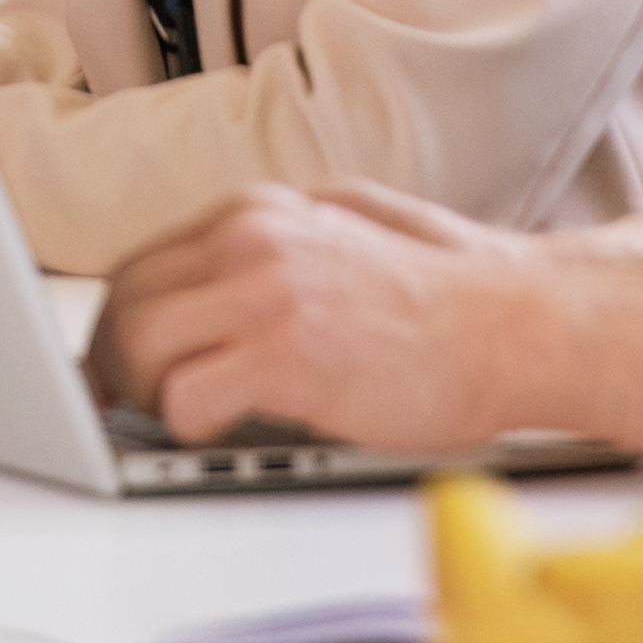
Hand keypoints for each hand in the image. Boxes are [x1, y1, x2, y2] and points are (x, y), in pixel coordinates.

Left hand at [90, 183, 543, 450]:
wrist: (525, 324)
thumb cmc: (456, 293)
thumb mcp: (351, 225)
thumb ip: (282, 238)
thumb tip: (222, 272)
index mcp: (260, 210)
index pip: (145, 263)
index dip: (123, 322)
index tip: (120, 363)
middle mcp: (251, 238)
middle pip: (126, 301)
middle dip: (117, 360)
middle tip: (130, 404)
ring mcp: (264, 292)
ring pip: (138, 345)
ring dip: (143, 393)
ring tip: (176, 420)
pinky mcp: (284, 353)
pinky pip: (183, 399)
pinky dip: (187, 425)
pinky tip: (221, 432)